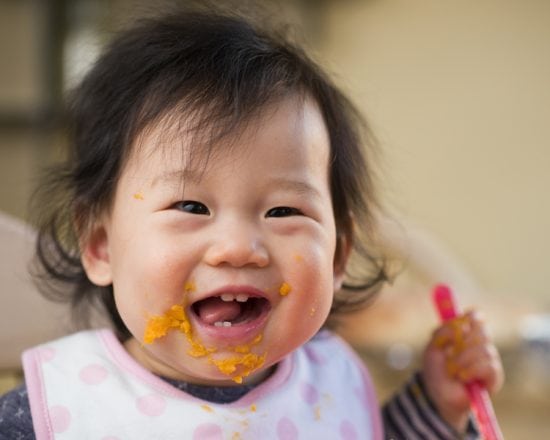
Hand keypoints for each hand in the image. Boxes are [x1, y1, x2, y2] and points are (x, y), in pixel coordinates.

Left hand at [421, 310, 503, 431]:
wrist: (439, 396)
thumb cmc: (436, 370)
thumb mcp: (432, 348)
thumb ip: (442, 333)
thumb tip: (461, 327)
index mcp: (466, 333)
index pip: (477, 316)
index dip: (472, 317)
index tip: (462, 325)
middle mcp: (480, 343)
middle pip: (483, 330)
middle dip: (463, 342)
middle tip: (450, 353)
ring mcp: (489, 359)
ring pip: (485, 349)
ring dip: (464, 359)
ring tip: (453, 369)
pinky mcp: (494, 376)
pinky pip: (490, 366)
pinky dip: (472, 370)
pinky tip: (462, 377)